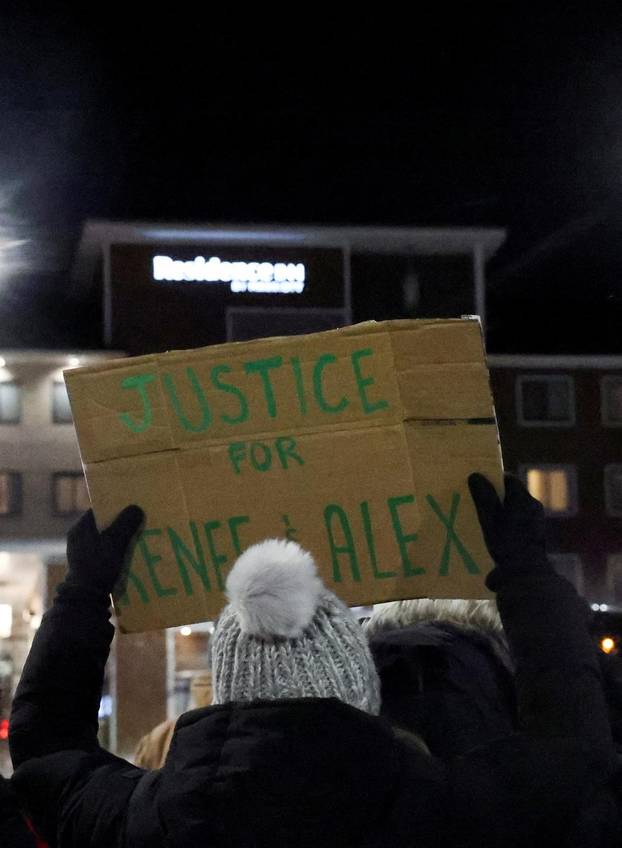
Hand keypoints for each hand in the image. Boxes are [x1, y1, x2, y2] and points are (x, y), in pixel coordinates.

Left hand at [66, 506, 143, 597]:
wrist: (87, 599)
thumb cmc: (98, 566)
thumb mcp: (115, 542)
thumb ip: (126, 523)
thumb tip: (136, 508)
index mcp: (80, 528)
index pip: (100, 509)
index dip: (116, 506)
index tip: (132, 504)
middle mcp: (80, 538)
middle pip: (105, 524)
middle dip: (122, 522)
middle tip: (139, 519)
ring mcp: (84, 553)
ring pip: (107, 538)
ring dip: (122, 537)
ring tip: (139, 535)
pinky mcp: (90, 566)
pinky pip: (107, 551)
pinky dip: (118, 550)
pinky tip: (131, 553)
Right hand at [468, 473, 549, 588]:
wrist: (526, 575)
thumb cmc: (507, 543)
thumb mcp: (490, 518)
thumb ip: (484, 496)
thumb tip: (475, 475)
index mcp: (525, 499)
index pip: (509, 480)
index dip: (493, 479)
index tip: (479, 483)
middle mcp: (533, 508)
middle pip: (512, 495)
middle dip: (496, 496)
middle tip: (477, 500)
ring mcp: (535, 524)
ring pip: (515, 510)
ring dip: (501, 512)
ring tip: (483, 519)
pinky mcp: (534, 538)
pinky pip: (518, 524)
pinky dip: (506, 525)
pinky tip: (494, 535)